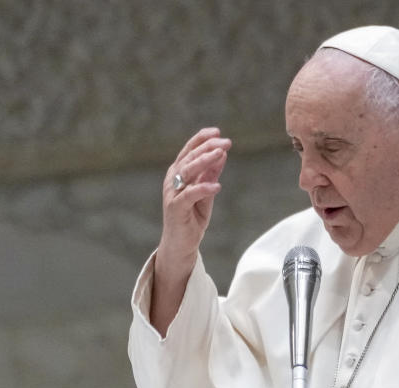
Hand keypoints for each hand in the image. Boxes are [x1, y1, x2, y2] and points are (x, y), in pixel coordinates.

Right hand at [150, 127, 230, 335]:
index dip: (201, 139)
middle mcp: (172, 180)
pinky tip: (217, 186)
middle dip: (208, 147)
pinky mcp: (175, 208)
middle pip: (189, 157)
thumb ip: (211, 174)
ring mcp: (172, 193)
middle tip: (226, 142)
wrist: (181, 245)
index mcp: (178, 173)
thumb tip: (222, 154)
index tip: (217, 132)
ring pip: (187, 172)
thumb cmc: (192, 218)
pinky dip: (203, 188)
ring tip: (221, 154)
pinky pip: (189, 195)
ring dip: (205, 161)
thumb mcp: (206, 193)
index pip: (188, 150)